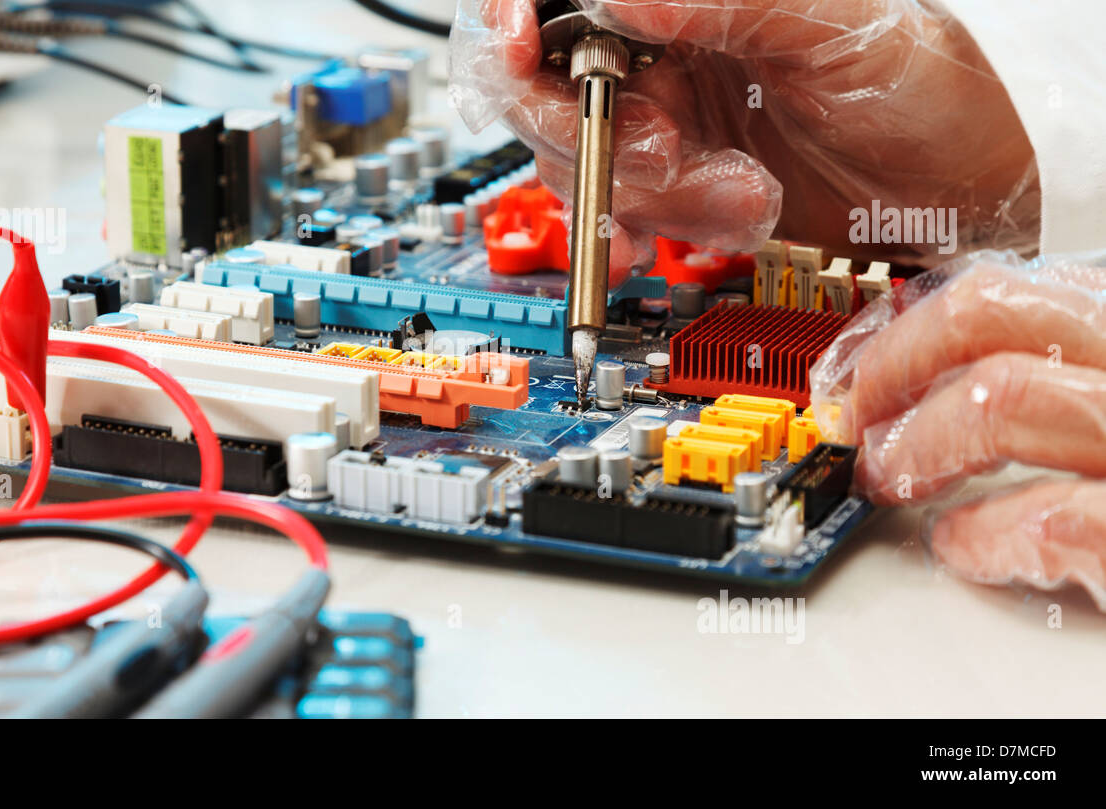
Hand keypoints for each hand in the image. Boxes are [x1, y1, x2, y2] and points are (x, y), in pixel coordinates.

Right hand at [450, 0, 1038, 277]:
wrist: (959, 183)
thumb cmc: (922, 83)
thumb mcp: (831, 28)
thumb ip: (723, 2)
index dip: (516, 18)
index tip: (520, 53)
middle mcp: (658, 43)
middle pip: (541, 79)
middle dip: (592, 131)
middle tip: (660, 153)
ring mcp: (660, 111)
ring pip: (577, 153)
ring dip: (648, 190)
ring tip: (735, 191)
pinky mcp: (671, 176)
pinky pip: (612, 205)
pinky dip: (642, 226)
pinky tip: (687, 226)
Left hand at [809, 254, 1105, 608]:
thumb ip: (1081, 371)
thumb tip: (966, 380)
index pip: (1016, 290)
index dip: (915, 327)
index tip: (866, 364)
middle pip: (995, 315)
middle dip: (898, 363)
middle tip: (861, 415)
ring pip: (1008, 397)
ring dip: (922, 442)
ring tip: (895, 477)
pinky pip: (1060, 519)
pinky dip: (989, 534)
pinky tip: (968, 547)